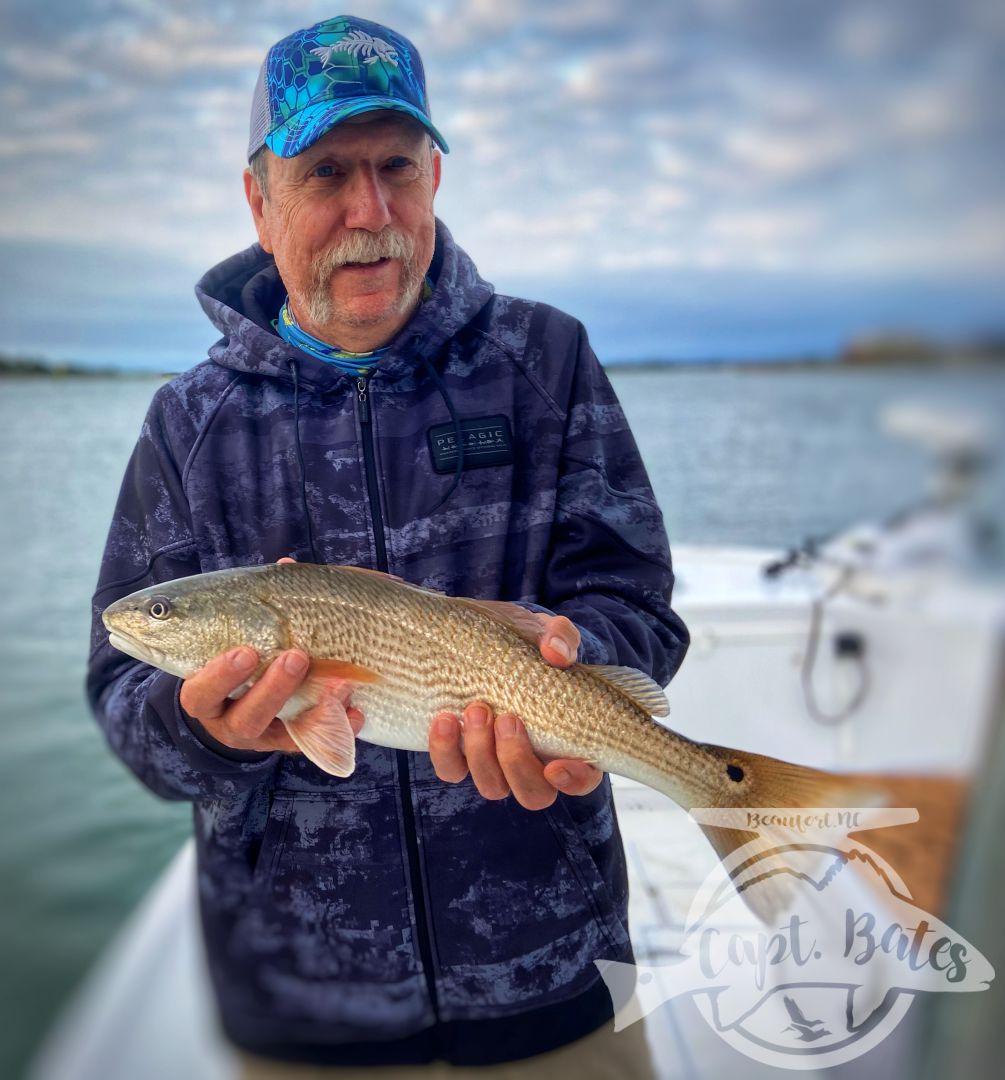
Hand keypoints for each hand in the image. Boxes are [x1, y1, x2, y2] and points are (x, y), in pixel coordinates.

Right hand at [179, 556, 364, 754]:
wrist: (240, 706)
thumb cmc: (240, 657)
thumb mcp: (239, 636)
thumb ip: (259, 605)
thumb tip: (286, 565)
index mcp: (207, 693)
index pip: (200, 691)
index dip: (219, 675)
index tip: (245, 652)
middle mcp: (230, 720)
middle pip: (243, 716)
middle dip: (270, 688)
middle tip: (296, 657)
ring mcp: (262, 737)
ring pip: (282, 734)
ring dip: (310, 706)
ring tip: (337, 682)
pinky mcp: (292, 745)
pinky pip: (316, 743)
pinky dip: (339, 727)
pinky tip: (358, 711)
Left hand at [428, 611, 603, 809]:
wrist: (485, 642)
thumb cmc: (529, 645)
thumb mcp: (548, 634)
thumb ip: (561, 637)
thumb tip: (556, 652)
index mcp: (569, 743)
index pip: (581, 780)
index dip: (573, 780)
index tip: (556, 765)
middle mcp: (534, 764)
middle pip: (533, 794)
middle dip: (517, 761)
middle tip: (507, 719)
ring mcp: (496, 764)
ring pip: (493, 786)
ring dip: (482, 754)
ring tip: (475, 709)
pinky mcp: (461, 755)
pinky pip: (452, 770)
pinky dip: (446, 751)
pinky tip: (445, 719)